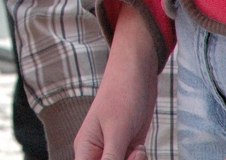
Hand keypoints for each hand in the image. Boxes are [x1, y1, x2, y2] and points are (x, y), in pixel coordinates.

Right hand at [73, 6, 157, 159]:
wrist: (138, 74)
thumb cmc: (122, 95)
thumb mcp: (117, 131)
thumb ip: (111, 159)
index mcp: (85, 149)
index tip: (120, 156)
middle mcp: (97, 151)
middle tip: (132, 152)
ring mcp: (114, 150)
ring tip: (137, 149)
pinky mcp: (128, 147)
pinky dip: (140, 159)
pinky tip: (140, 147)